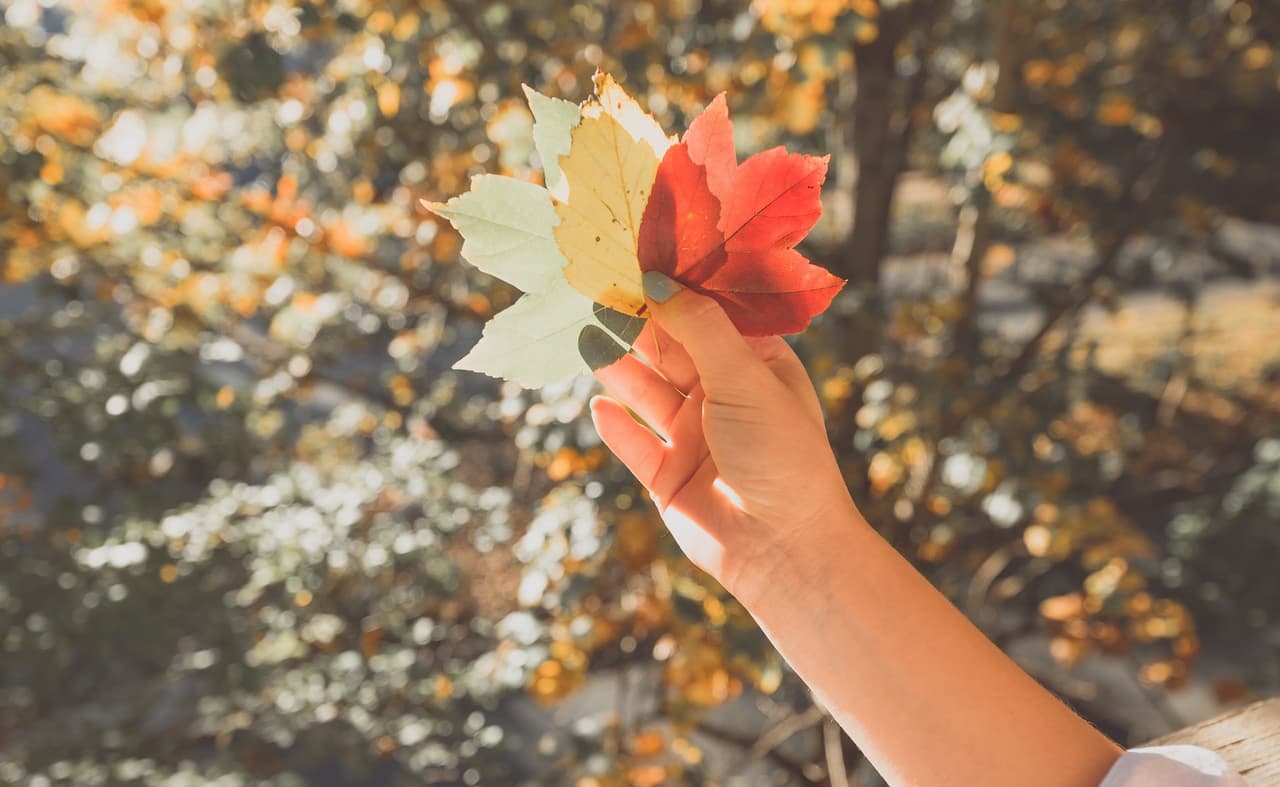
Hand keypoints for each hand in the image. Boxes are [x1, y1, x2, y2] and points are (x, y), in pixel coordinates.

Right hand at [591, 271, 858, 607]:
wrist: (784, 550)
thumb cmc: (782, 454)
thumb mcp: (745, 378)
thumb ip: (698, 328)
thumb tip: (656, 279)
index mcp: (755, 365)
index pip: (707, 315)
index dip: (672, 290)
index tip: (633, 258)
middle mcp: (723, 395)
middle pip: (669, 350)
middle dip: (635, 324)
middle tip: (593, 290)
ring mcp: (694, 437)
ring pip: (646, 392)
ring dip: (618, 368)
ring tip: (584, 336)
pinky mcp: (668, 477)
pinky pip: (635, 444)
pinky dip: (616, 426)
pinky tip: (598, 406)